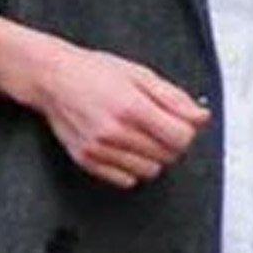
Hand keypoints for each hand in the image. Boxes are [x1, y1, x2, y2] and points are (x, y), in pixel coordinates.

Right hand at [28, 38, 208, 188]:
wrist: (52, 78)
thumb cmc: (92, 72)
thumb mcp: (139, 74)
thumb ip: (173, 98)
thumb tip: (200, 117)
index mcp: (132, 107)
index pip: (181, 138)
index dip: (186, 131)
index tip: (180, 124)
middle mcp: (115, 132)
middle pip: (168, 156)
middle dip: (169, 142)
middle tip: (156, 126)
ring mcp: (99, 150)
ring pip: (149, 171)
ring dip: (151, 157)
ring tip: (138, 136)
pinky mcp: (87, 161)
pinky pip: (126, 180)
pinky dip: (131, 168)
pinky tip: (124, 148)